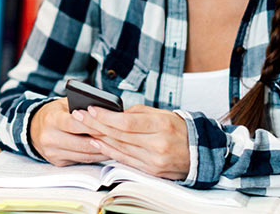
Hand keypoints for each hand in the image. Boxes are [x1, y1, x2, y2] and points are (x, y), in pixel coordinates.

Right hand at [29, 98, 110, 165]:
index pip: (75, 123)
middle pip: (83, 142)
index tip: (110, 123)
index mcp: (51, 120)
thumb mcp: (64, 104)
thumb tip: (105, 110)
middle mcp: (50, 138)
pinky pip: (82, 160)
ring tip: (118, 145)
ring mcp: (53, 153)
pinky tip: (108, 151)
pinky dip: (97, 156)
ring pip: (85, 154)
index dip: (93, 124)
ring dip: (103, 150)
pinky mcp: (58, 162)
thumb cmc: (54, 113)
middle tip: (121, 137)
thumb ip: (80, 106)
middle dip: (103, 139)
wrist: (34, 128)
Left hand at [74, 104, 190, 180]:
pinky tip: (98, 143)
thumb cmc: (180, 130)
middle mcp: (158, 145)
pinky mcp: (151, 170)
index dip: (106, 116)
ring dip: (99, 137)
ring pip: (120, 148)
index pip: (127, 122)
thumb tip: (116, 112)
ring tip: (84, 127)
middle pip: (120, 135)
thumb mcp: (163, 114)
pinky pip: (125, 160)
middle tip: (80, 116)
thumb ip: (139, 113)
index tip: (91, 109)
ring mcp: (154, 160)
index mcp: (162, 126)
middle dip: (97, 125)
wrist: (199, 153)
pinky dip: (110, 151)